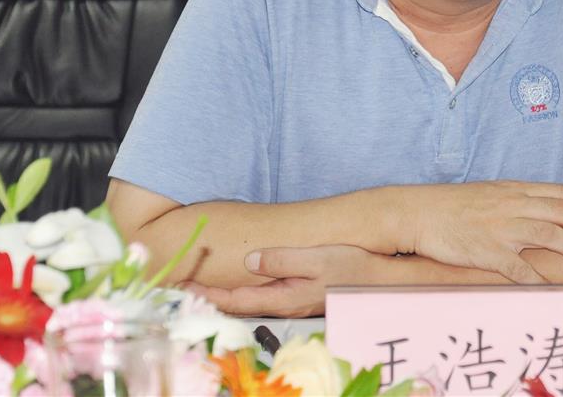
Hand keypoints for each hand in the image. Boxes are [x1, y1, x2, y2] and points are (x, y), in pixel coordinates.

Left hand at [183, 245, 377, 317]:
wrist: (382, 281)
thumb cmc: (352, 267)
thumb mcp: (317, 259)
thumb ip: (282, 260)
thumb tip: (249, 259)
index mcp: (284, 296)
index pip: (236, 299)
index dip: (207, 295)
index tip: (181, 287)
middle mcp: (285, 303)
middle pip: (238, 304)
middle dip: (209, 297)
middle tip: (181, 287)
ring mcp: (294, 301)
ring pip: (249, 301)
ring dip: (224, 295)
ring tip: (203, 285)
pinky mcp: (301, 295)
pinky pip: (263, 295)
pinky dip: (243, 291)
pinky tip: (241, 281)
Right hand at [405, 180, 562, 283]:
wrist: (419, 212)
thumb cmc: (452, 204)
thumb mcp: (490, 192)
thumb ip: (518, 199)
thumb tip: (547, 208)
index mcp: (514, 189)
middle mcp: (512, 205)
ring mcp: (500, 228)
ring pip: (550, 235)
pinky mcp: (487, 252)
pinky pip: (519, 268)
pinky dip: (539, 279)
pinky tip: (554, 287)